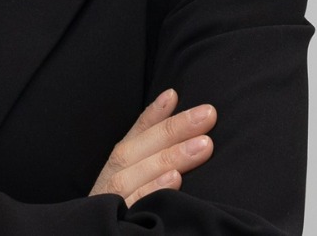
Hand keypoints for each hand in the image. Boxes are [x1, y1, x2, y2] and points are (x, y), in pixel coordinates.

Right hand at [90, 89, 216, 205]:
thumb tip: (171, 105)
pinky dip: (152, 191)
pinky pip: (131, 207)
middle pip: (134, 152)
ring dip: (168, 157)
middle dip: (172, 130)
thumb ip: (149, 153)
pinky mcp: (113, 225)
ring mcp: (108, 206)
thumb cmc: (122, 215)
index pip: (131, 138)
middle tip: (208, 115)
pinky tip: (174, 181)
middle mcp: (107, 185)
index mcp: (113, 173)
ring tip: (202, 145)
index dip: (151, 116)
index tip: (174, 94)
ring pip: (132, 177)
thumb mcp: (132, 183)